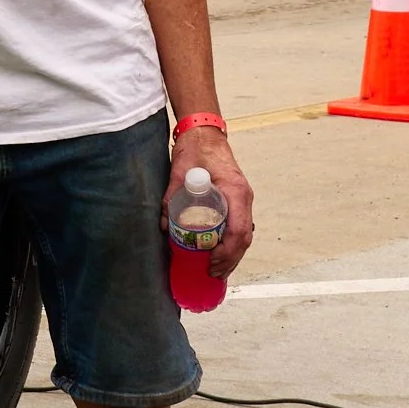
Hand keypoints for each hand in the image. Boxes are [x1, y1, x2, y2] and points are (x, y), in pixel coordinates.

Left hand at [169, 125, 253, 276]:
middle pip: (244, 238)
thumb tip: (163, 225)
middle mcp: (244, 197)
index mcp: (234, 191)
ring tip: (217, 271)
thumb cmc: (196, 150)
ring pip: (245, 234)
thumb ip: (171, 197)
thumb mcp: (179, 172)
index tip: (211, 262)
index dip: (226, 252)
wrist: (205, 133)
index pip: (237, 230)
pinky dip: (233, 244)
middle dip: (230, 260)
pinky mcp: (238, 199)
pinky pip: (241, 226)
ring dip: (234, 255)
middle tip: (213, 274)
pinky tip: (221, 254)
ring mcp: (243, 199)